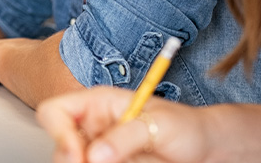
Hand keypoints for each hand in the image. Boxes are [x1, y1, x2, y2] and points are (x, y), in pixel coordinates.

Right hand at [36, 89, 209, 162]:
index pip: (55, 112)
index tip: (79, 157)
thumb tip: (95, 154)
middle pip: (60, 149)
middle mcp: (92, 129)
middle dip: (75, 162)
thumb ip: (125, 136)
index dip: (59, 133)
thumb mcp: (159, 124)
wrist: (205, 148)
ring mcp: (99, 152)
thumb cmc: (185, 126)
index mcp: (97, 104)